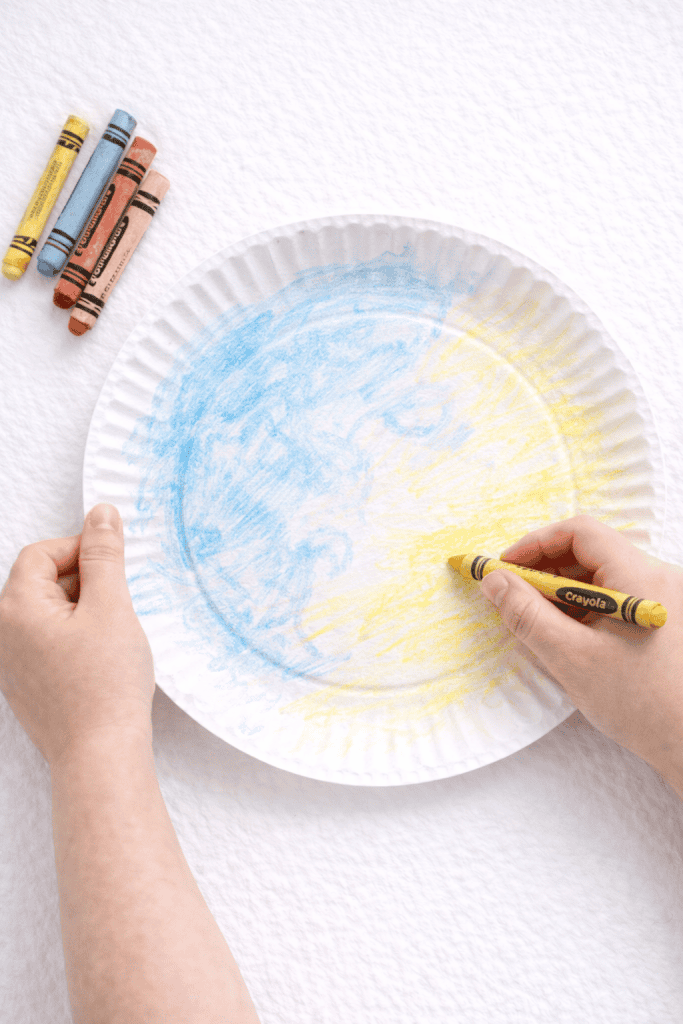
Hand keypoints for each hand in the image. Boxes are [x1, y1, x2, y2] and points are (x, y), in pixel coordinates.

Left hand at [0, 504, 154, 767]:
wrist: (100, 756)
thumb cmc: (104, 686)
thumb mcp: (111, 607)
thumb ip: (104, 555)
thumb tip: (101, 514)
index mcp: (13, 609)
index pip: (41, 554)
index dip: (81, 549)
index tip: (114, 564)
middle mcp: (2, 634)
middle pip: (42, 581)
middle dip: (84, 583)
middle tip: (118, 605)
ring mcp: (12, 662)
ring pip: (49, 613)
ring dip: (83, 611)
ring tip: (112, 635)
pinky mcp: (28, 684)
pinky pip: (49, 642)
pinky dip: (77, 638)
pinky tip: (102, 657)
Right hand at [479, 515, 682, 785]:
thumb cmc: (638, 704)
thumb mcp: (570, 656)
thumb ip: (527, 613)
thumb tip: (494, 580)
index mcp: (639, 578)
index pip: (581, 532)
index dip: (537, 543)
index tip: (507, 567)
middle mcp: (657, 579)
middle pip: (591, 551)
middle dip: (546, 567)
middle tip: (514, 592)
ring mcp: (662, 600)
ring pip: (602, 574)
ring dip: (563, 588)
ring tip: (537, 618)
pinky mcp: (660, 620)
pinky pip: (615, 596)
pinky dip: (584, 605)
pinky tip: (566, 633)